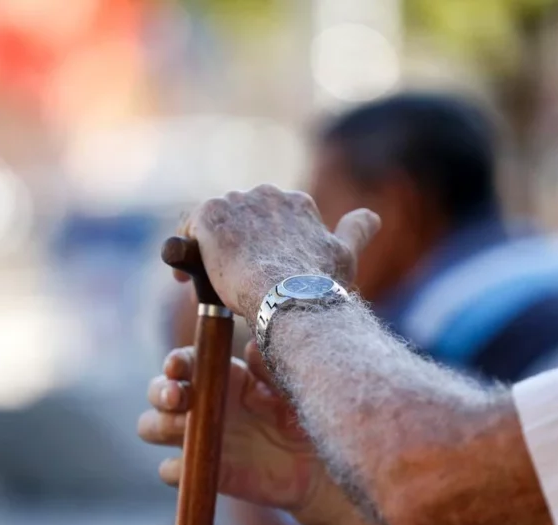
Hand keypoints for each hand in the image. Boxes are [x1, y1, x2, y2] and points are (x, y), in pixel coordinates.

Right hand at [138, 341, 322, 510]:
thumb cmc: (301, 415)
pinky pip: (169, 470)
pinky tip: (193, 464)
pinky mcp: (201, 469)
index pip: (184, 361)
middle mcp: (201, 402)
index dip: (176, 361)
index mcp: (220, 374)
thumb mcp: (291, 386)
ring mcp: (198, 436)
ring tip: (186, 427)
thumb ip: (270, 366)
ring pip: (151, 426)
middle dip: (160, 391)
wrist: (314, 464)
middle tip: (177, 397)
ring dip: (160, 424)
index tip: (178, 367)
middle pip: (157, 390)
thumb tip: (252, 348)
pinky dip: (174, 467)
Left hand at [177, 184, 379, 317]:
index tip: (251, 267)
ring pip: (213, 223)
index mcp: (296, 202)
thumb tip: (372, 216)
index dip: (255, 243)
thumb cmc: (318, 285)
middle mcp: (266, 194)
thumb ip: (356, 230)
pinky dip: (185, 253)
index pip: (266, 216)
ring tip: (203, 281)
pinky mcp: (210, 215)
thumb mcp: (344, 254)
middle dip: (231, 244)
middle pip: (238, 217)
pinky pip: (188, 229)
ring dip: (207, 248)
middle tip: (225, 278)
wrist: (287, 297)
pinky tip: (185, 279)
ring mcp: (236, 202)